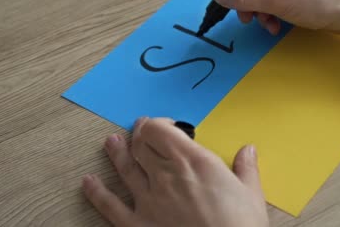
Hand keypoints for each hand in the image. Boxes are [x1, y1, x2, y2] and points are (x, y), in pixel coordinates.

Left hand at [82, 117, 268, 226]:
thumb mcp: (251, 194)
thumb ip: (246, 169)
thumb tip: (248, 151)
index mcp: (195, 162)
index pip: (162, 130)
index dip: (157, 123)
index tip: (164, 125)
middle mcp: (167, 175)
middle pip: (142, 145)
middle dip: (139, 135)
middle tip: (138, 131)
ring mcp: (149, 200)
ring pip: (125, 168)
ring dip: (116, 153)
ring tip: (111, 143)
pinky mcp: (137, 225)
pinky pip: (110, 206)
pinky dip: (96, 192)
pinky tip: (88, 183)